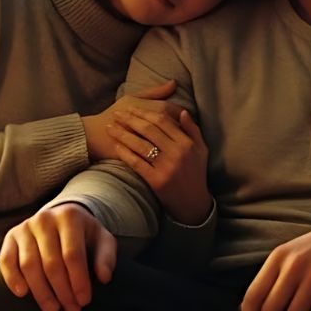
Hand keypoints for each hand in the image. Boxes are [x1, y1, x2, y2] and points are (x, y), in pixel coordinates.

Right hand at [0, 203, 116, 310]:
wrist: (60, 218)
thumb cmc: (83, 234)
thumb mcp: (102, 239)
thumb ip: (107, 257)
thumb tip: (104, 277)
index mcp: (70, 217)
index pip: (73, 255)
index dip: (78, 281)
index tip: (84, 301)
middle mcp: (45, 219)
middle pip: (51, 263)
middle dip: (62, 291)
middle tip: (71, 310)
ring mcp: (25, 227)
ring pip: (29, 265)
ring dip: (41, 291)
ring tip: (52, 308)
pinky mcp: (11, 236)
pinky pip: (7, 260)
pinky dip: (12, 278)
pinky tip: (23, 293)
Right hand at [82, 81, 180, 162]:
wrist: (97, 134)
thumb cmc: (115, 113)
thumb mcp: (133, 98)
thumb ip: (155, 91)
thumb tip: (174, 83)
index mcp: (155, 108)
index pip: (177, 111)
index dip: (180, 116)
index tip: (180, 120)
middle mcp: (156, 124)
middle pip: (176, 128)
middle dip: (179, 131)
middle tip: (179, 135)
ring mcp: (150, 141)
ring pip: (169, 142)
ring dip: (173, 144)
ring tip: (173, 145)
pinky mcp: (143, 156)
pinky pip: (159, 156)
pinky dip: (164, 156)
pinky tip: (164, 156)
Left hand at [105, 108, 210, 224]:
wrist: (193, 203)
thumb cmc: (196, 173)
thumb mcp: (201, 149)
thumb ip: (192, 130)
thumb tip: (183, 111)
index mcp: (187, 143)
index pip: (163, 121)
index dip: (145, 112)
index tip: (131, 108)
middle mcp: (177, 153)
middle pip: (149, 129)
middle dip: (130, 119)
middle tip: (116, 114)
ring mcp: (166, 167)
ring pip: (140, 144)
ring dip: (122, 134)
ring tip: (110, 127)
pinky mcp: (156, 180)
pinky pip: (136, 162)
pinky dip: (124, 153)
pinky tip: (115, 146)